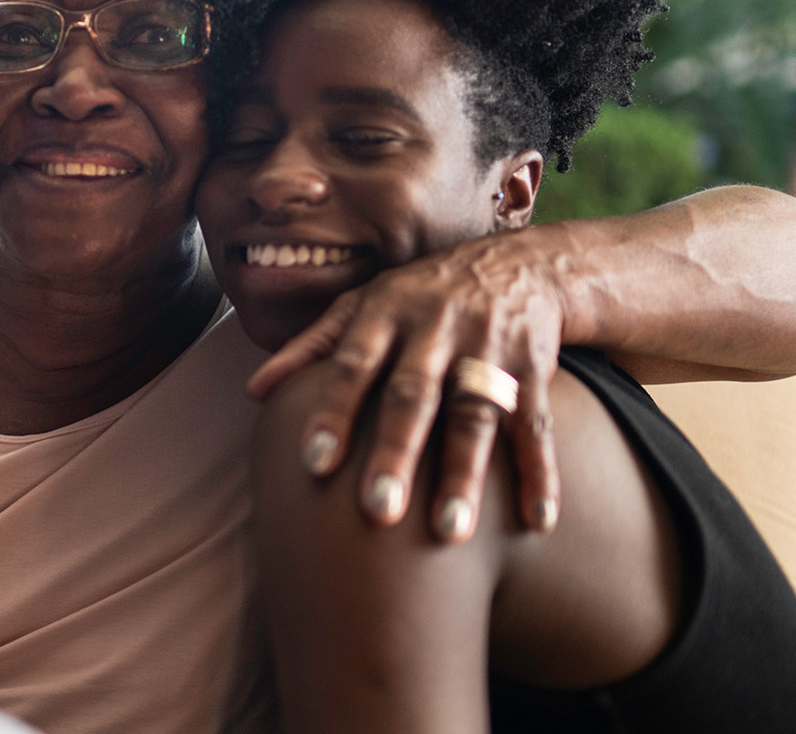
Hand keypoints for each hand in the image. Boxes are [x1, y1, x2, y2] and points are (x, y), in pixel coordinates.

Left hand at [247, 232, 564, 541]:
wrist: (519, 264)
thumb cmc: (420, 295)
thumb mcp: (364, 304)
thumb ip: (311, 347)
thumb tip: (255, 391)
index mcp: (386, 314)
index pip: (353, 364)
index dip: (334, 411)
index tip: (313, 463)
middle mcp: (436, 329)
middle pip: (414, 395)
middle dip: (396, 453)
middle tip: (378, 512)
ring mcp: (488, 348)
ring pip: (476, 414)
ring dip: (465, 474)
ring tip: (450, 532)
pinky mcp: (534, 368)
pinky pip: (537, 424)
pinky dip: (541, 472)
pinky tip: (536, 521)